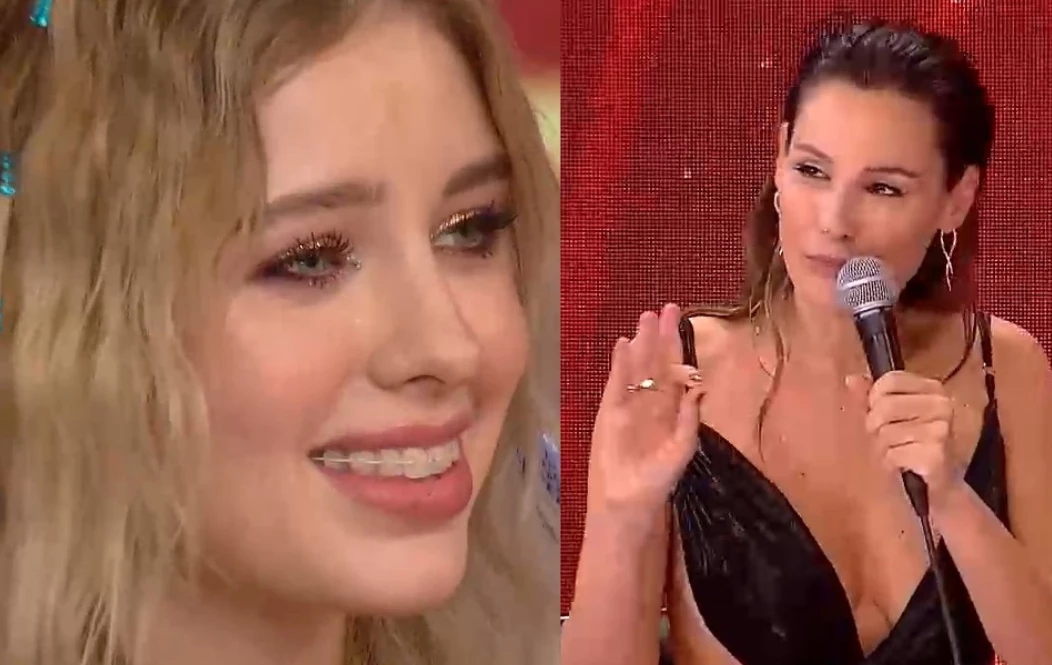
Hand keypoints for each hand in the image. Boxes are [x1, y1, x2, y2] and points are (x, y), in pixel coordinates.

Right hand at [586, 303, 704, 536]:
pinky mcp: (609, 413)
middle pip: (655, 363)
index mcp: (669, 410)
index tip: (681, 321)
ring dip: (641, 344)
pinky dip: (620, 365)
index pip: (674, 372)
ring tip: (645, 318)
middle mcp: (649, 403)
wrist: (627, 501)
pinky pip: (616, 384)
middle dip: (660, 337)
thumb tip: (700, 386)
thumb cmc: (657, 481)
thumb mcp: (681, 449)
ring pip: (637, 368)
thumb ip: (689, 418)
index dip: (677, 347)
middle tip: (664, 308)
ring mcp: (628, 406)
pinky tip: (624, 345)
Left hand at [847, 370, 967, 509]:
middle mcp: (941, 406)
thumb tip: (850, 379)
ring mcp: (941, 431)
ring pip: (886, 432)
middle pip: (885, 406)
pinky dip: (891, 462)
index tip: (876, 411)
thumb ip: (871, 395)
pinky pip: (893, 454)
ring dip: (884, 447)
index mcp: (932, 389)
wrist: (942, 485)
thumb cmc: (915, 444)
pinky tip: (903, 464)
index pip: (890, 381)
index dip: (874, 397)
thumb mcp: (894, 415)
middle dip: (875, 425)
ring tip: (897, 451)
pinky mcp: (936, 455)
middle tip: (885, 437)